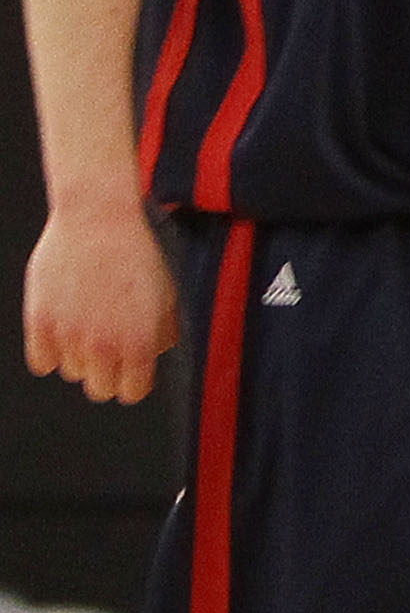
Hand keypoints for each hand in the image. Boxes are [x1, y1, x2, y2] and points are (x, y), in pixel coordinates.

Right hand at [24, 200, 179, 404]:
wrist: (98, 219)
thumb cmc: (136, 253)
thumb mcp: (166, 294)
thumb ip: (161, 333)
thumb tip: (153, 357)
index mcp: (139, 342)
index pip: (132, 392)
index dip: (134, 381)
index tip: (131, 370)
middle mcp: (103, 346)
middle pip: (100, 389)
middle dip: (108, 372)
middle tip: (110, 347)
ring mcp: (69, 336)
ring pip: (72, 372)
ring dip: (81, 356)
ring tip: (89, 321)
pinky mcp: (40, 323)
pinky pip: (42, 362)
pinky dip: (51, 350)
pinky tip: (64, 328)